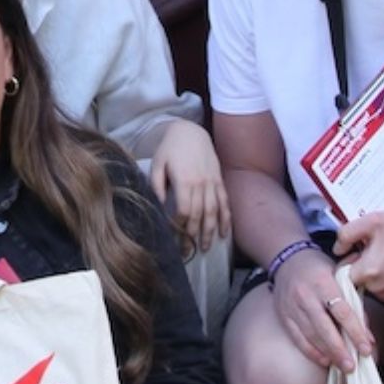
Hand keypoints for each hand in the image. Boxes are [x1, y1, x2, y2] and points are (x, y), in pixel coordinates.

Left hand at [147, 121, 228, 253]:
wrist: (190, 131)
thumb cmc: (169, 149)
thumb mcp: (157, 164)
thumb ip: (156, 186)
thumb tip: (158, 207)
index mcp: (185, 180)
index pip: (185, 210)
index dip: (180, 226)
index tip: (173, 238)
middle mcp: (201, 183)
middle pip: (200, 215)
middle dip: (193, 236)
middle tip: (188, 253)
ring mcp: (213, 182)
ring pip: (214, 211)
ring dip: (211, 231)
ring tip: (206, 248)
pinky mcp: (219, 180)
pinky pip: (225, 202)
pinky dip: (226, 218)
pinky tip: (224, 232)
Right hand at [272, 245, 369, 371]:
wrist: (287, 260)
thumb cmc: (320, 269)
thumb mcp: (340, 274)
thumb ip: (355, 300)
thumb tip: (368, 334)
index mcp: (323, 282)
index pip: (342, 311)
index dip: (355, 332)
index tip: (366, 348)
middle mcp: (305, 295)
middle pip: (324, 327)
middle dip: (340, 349)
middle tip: (353, 366)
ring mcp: (291, 307)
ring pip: (311, 336)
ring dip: (328, 354)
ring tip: (343, 367)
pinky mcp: (283, 316)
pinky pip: (298, 338)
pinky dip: (312, 352)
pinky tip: (325, 360)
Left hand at [329, 211, 383, 308]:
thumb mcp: (373, 221)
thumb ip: (347, 234)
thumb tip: (336, 249)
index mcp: (367, 271)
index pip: (343, 272)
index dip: (350, 259)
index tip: (361, 250)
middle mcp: (377, 288)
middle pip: (356, 281)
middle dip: (362, 267)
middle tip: (378, 251)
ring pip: (369, 288)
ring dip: (374, 276)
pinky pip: (383, 293)